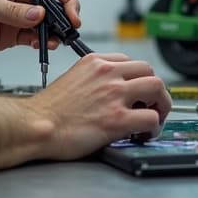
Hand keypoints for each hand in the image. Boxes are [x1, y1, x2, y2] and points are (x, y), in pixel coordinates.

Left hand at [0, 0, 81, 57]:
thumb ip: (13, 11)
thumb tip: (38, 15)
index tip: (72, 15)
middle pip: (55, 6)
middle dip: (65, 18)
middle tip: (69, 31)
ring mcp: (20, 17)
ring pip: (48, 25)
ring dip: (55, 33)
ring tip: (54, 42)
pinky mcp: (15, 34)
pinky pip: (36, 38)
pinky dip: (43, 43)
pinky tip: (42, 46)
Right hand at [26, 52, 171, 159]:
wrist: (35, 125)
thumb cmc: (48, 109)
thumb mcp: (72, 78)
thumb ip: (93, 79)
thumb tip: (108, 92)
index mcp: (95, 62)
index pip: (130, 61)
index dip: (138, 79)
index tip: (137, 92)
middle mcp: (107, 74)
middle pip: (149, 71)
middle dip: (155, 90)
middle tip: (151, 105)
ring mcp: (114, 95)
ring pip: (158, 88)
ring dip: (161, 105)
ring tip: (154, 119)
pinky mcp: (117, 119)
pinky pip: (151, 118)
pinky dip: (154, 128)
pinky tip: (144, 135)